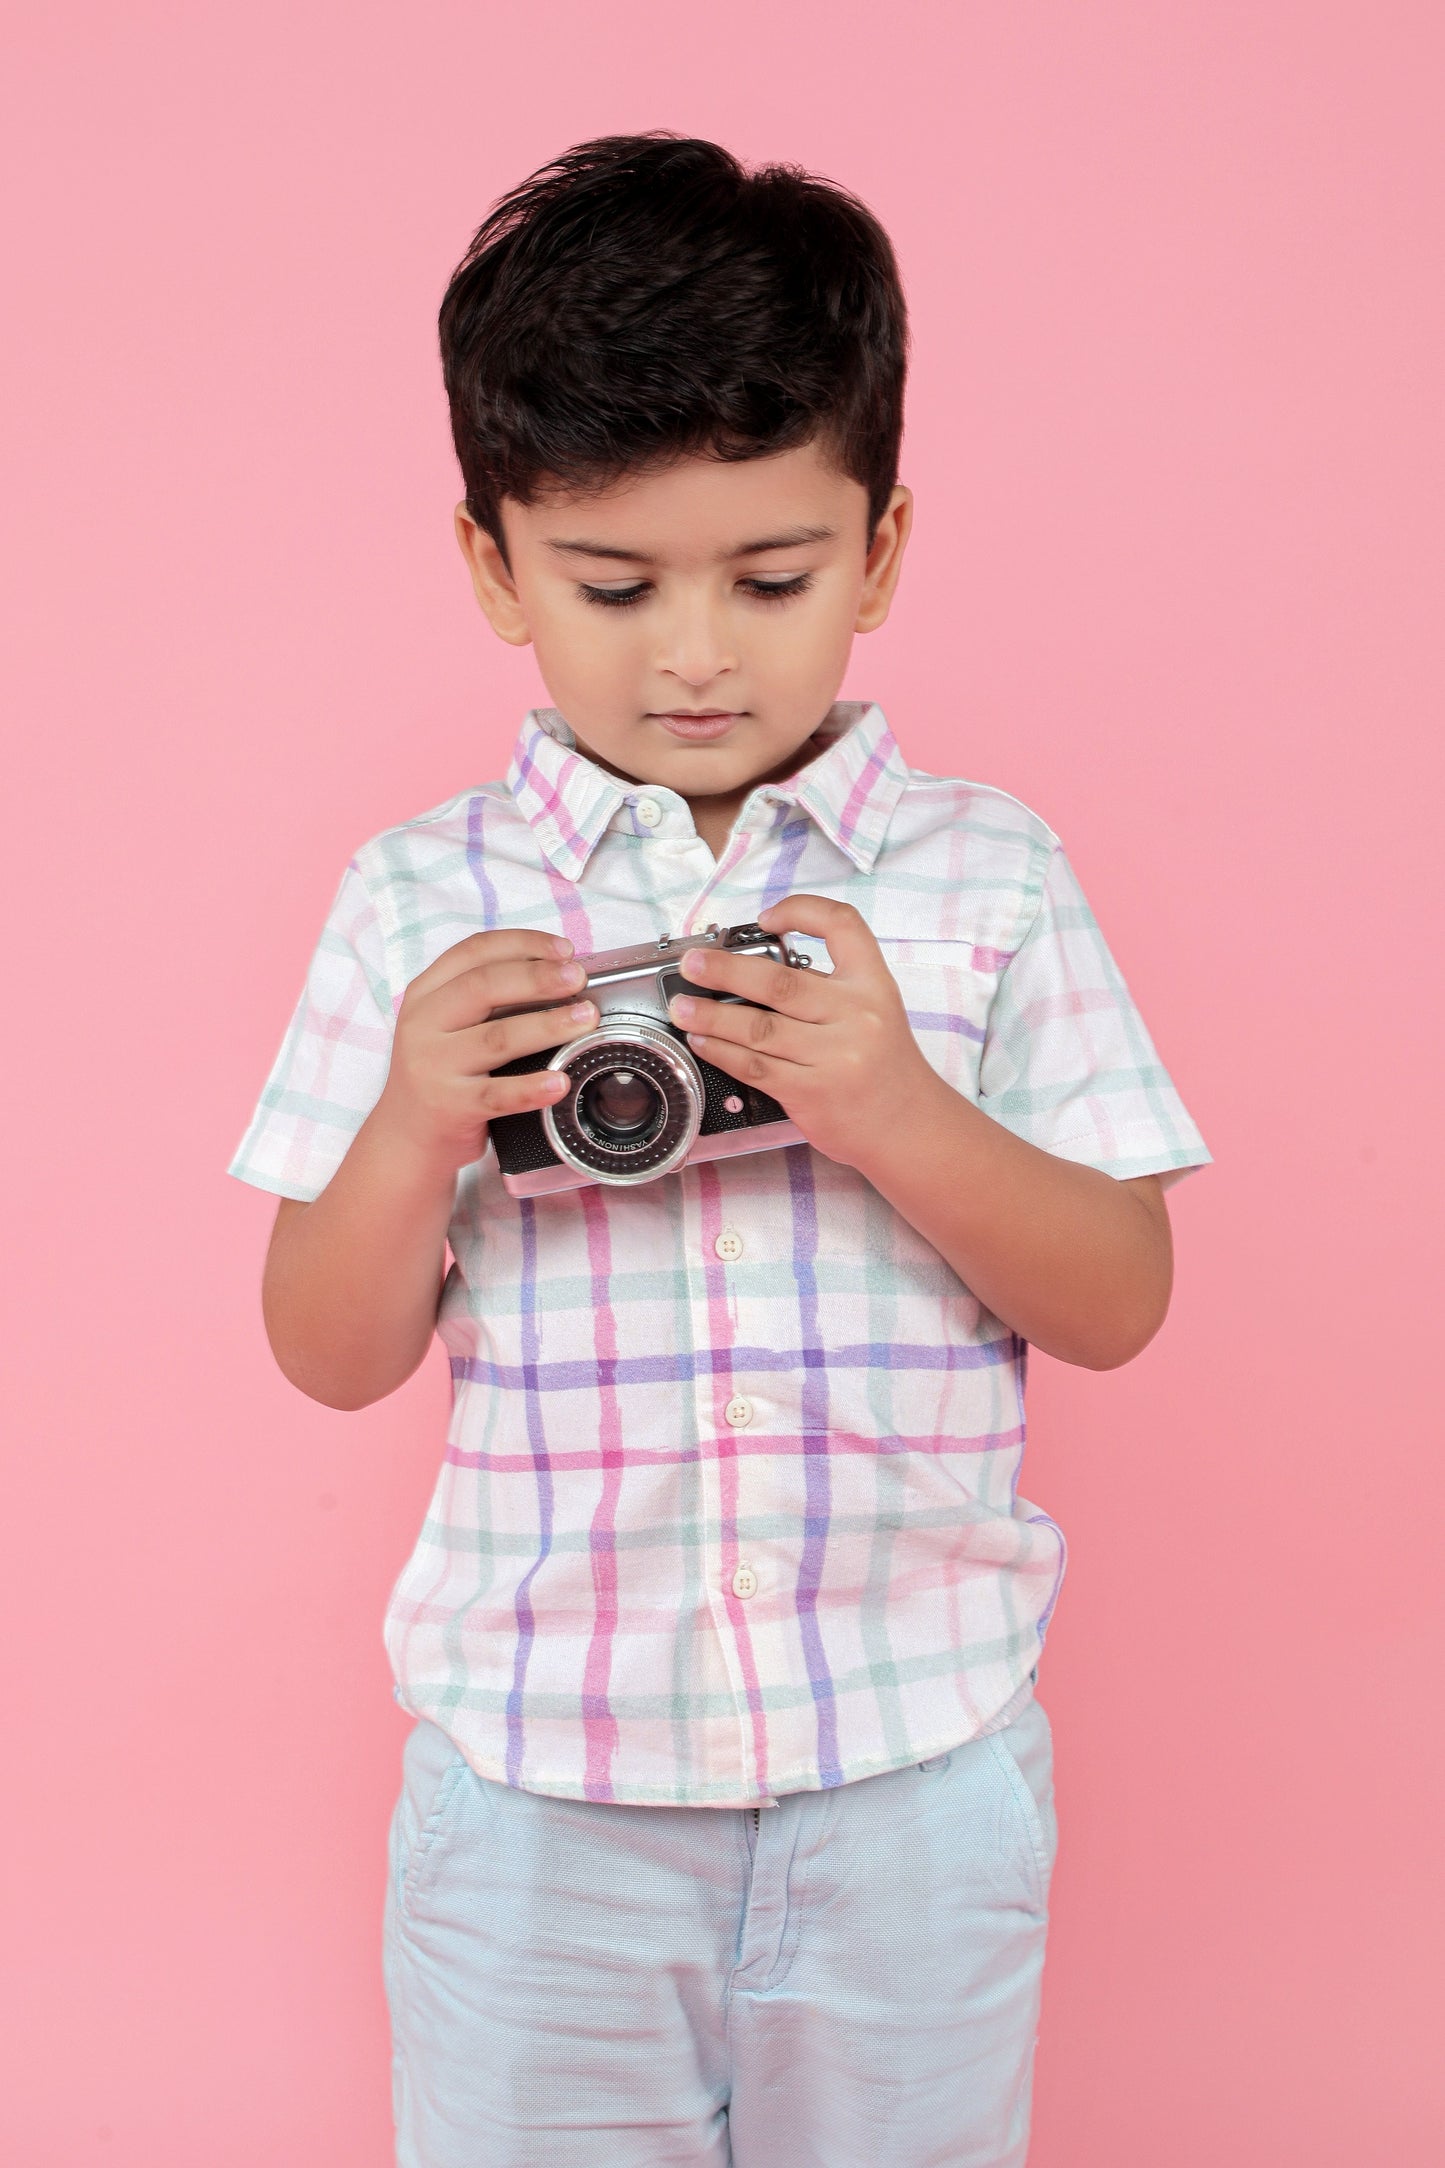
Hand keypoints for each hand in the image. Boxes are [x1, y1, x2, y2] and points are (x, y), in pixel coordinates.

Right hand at [374, 929, 597, 1175]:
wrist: (406, 1136)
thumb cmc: (440, 1072)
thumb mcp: (445, 1023)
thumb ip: (485, 996)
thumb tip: (556, 971)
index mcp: (426, 993)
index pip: (473, 952)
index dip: (523, 944)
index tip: (563, 949)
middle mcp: (424, 1024)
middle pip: (484, 987)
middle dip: (538, 978)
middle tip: (577, 978)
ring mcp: (434, 1066)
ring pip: (497, 1038)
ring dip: (547, 1025)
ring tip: (585, 1019)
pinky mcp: (450, 1106)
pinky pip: (498, 1095)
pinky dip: (532, 1088)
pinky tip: (560, 1082)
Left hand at [666, 896, 941, 1171]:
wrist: (907, 1125)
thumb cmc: (882, 1064)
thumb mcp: (874, 1009)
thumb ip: (830, 987)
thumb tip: (755, 970)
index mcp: (873, 984)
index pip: (842, 926)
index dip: (802, 911)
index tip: (767, 918)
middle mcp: (856, 1015)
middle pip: (780, 982)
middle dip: (725, 970)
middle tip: (692, 964)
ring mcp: (834, 1056)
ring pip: (758, 1028)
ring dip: (711, 1016)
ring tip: (682, 1008)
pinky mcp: (811, 1091)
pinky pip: (755, 1066)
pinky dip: (722, 1051)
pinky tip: (703, 1042)